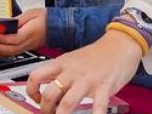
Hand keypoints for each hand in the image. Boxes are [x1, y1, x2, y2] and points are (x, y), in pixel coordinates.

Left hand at [0, 8, 46, 56]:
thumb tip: (7, 23)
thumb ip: (18, 19)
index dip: (4, 38)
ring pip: (12, 52)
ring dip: (0, 50)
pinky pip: (15, 51)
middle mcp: (29, 42)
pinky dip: (5, 50)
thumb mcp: (31, 13)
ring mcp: (28, 46)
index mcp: (30, 33)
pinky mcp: (28, 47)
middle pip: (12, 49)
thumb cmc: (46, 18)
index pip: (15, 38)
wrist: (57, 26)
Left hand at [26, 31, 141, 112]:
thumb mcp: (73, 60)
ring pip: (68, 102)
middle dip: (46, 109)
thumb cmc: (97, 55)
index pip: (36, 76)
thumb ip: (61, 74)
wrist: (120, 44)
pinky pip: (97, 107)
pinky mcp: (104, 87)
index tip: (37, 100)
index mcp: (62, 64)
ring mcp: (88, 80)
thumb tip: (48, 91)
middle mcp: (72, 72)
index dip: (31, 91)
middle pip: (49, 94)